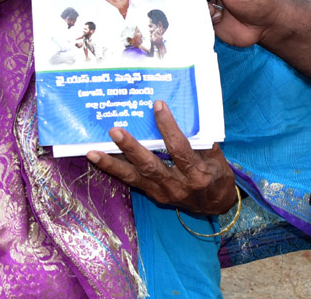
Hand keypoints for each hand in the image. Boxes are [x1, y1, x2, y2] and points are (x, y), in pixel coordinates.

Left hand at [86, 100, 237, 215]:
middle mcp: (177, 185)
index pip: (179, 148)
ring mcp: (162, 192)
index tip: (158, 105)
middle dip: (131, 148)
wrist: (215, 206)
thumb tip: (188, 114)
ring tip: (92, 152)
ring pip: (134, 177)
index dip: (168, 127)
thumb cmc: (218, 176)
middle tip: (115, 131)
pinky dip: (115, 170)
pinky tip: (99, 159)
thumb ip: (203, 139)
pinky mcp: (153, 195)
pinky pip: (132, 182)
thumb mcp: (218, 157)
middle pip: (150, 166)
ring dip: (112, 164)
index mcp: (196, 173)